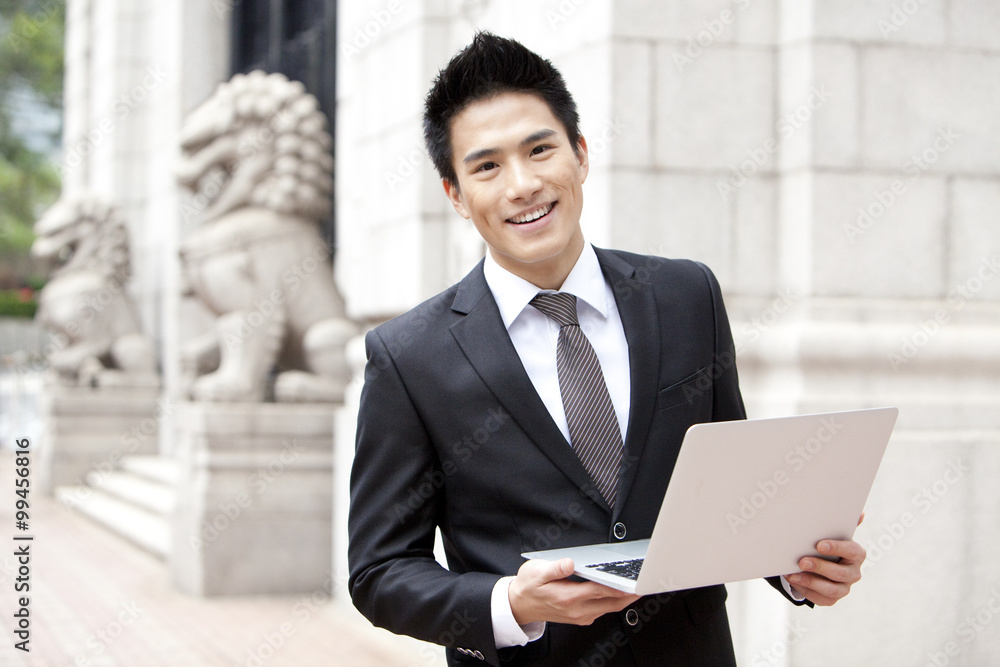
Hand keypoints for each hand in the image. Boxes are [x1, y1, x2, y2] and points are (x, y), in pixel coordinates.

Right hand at [508, 558, 639, 625]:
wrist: (519, 605)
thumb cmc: (528, 587)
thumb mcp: (536, 572)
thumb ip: (554, 568)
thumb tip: (569, 563)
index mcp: (568, 597)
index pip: (602, 591)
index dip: (620, 587)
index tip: (634, 582)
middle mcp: (577, 610)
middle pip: (612, 603)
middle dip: (630, 595)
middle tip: (645, 584)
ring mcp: (580, 616)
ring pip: (610, 609)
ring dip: (625, 599)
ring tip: (637, 587)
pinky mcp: (580, 617)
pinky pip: (603, 611)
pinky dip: (614, 602)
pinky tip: (619, 594)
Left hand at [786, 514, 865, 605]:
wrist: (823, 564)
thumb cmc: (829, 545)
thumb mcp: (835, 533)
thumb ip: (845, 524)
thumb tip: (861, 513)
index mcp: (857, 554)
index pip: (852, 551)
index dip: (837, 548)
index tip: (819, 545)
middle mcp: (854, 573)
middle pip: (839, 573)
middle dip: (820, 567)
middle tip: (801, 561)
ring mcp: (844, 588)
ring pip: (830, 589)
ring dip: (810, 581)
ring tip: (793, 574)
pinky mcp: (831, 599)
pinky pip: (819, 598)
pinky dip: (804, 589)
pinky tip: (793, 580)